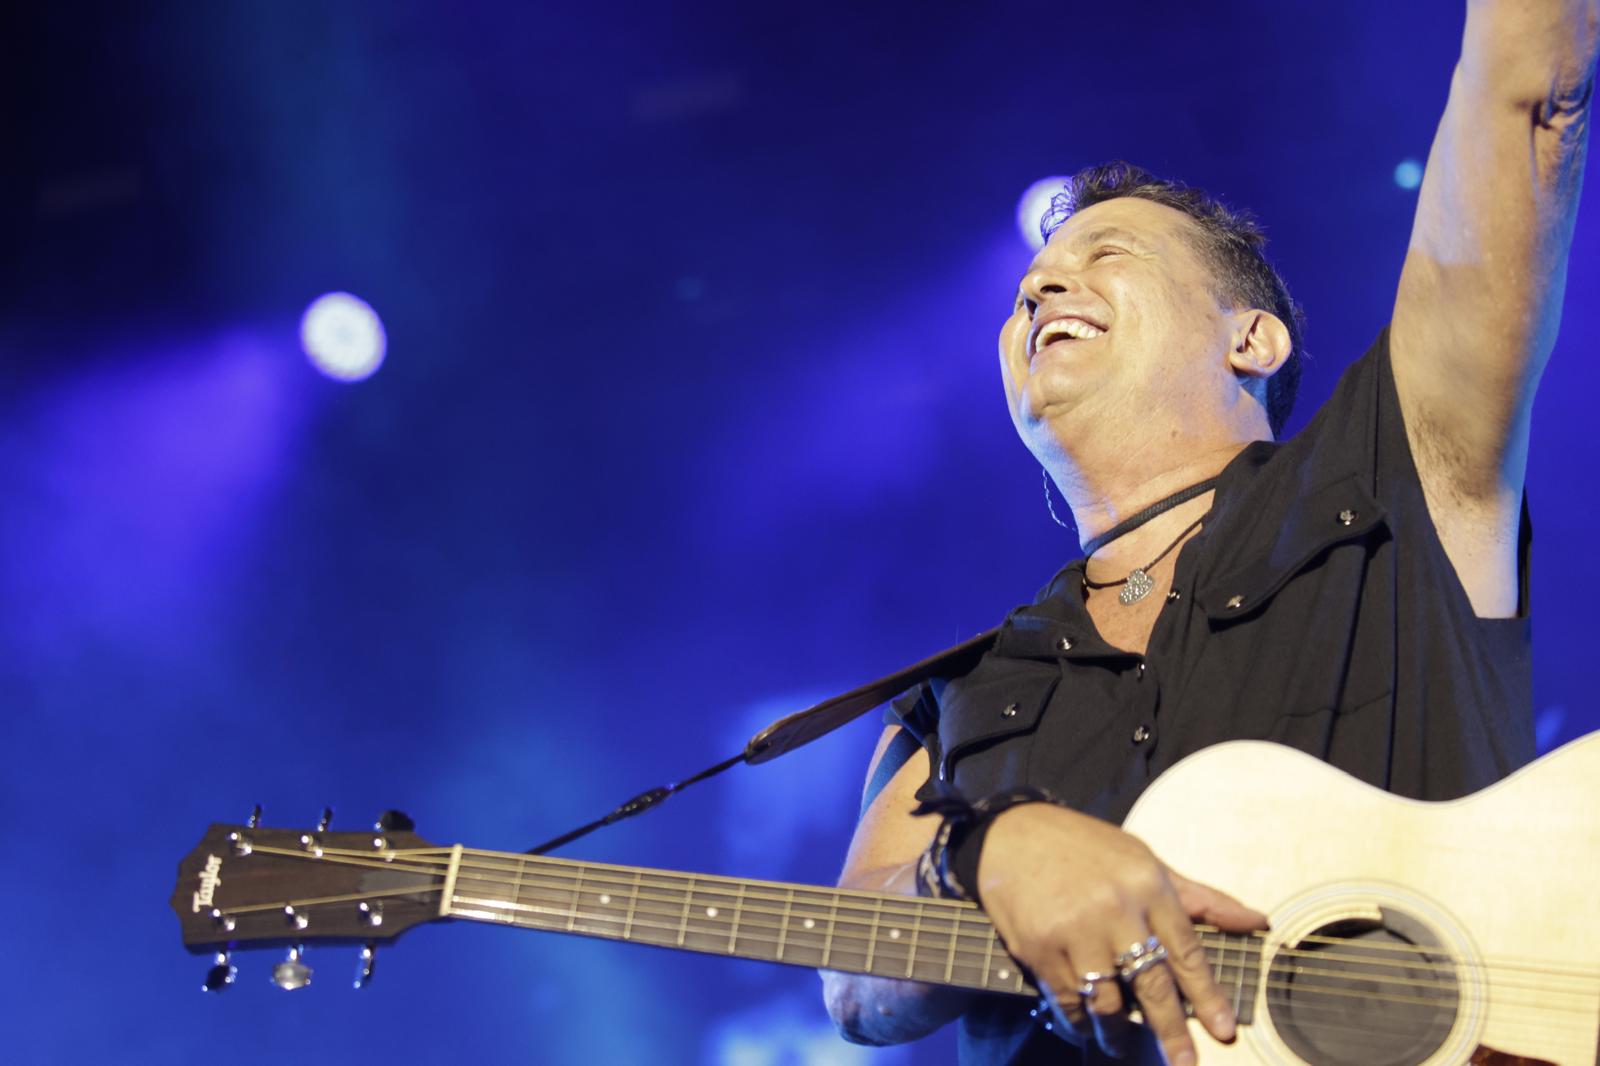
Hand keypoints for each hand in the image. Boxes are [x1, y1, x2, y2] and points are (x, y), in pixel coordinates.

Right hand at [976, 802, 1267, 1065]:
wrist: (1011, 833)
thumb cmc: (1085, 848)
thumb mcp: (1146, 861)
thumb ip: (1200, 898)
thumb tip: (1257, 921)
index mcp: (1147, 885)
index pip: (1187, 951)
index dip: (1208, 995)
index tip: (1224, 1030)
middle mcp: (1114, 909)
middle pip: (1152, 984)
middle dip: (1172, 1030)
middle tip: (1185, 1062)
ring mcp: (1074, 930)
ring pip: (1107, 1000)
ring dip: (1119, 1032)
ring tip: (1123, 1045)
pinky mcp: (1038, 947)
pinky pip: (1067, 999)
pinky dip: (1079, 1021)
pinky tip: (1086, 1027)